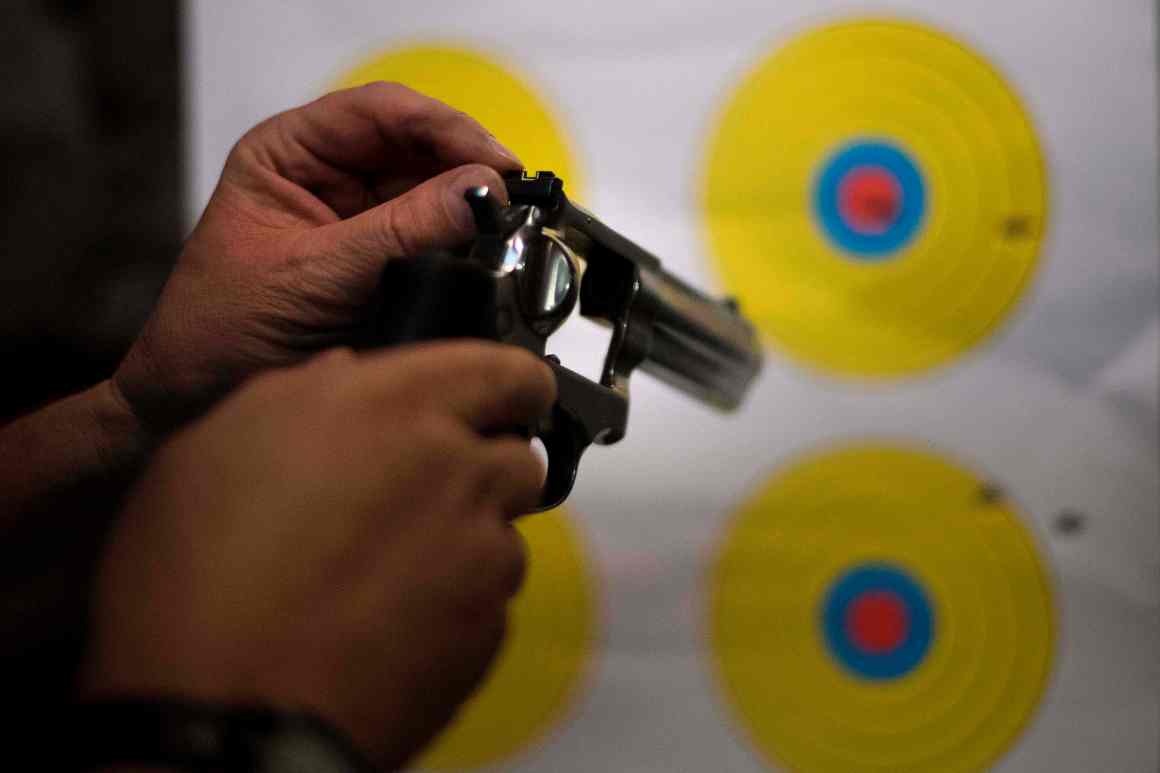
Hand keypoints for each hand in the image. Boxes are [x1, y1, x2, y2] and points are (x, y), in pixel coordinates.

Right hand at [81, 342, 554, 768]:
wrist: (222, 715)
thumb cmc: (199, 584)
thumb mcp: (222, 443)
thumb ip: (307, 393)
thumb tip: (347, 378)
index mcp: (393, 405)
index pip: (509, 370)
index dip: (511, 383)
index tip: (506, 396)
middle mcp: (455, 469)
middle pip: (516, 452)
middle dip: (479, 463)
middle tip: (416, 490)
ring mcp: (481, 553)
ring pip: (505, 526)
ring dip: (466, 533)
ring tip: (385, 565)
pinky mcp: (488, 627)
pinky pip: (490, 595)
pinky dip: (458, 598)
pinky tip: (390, 615)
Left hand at [114, 82, 522, 432]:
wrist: (199, 404)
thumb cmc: (222, 331)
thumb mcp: (315, 275)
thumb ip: (400, 232)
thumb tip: (479, 193)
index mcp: (288, 154)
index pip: (380, 112)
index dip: (444, 127)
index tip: (492, 162)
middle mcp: (327, 177)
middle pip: (416, 145)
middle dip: (467, 165)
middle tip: (512, 196)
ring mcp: (358, 219)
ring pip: (433, 189)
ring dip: (471, 203)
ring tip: (507, 223)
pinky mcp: (382, 263)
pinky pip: (435, 237)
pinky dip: (466, 241)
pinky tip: (488, 247)